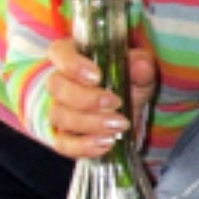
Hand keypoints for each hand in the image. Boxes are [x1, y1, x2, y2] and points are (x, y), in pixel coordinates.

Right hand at [46, 38, 157, 157]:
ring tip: (119, 125)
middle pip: (56, 87)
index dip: (72, 64)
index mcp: (75, 56)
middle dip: (86, 99)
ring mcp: (59, 109)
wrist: (132, 108)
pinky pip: (62, 144)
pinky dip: (83, 146)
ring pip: (59, 116)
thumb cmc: (131, 80)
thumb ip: (141, 66)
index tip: (97, 76)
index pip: (59, 52)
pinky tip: (107, 143)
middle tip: (116, 103)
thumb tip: (140, 65)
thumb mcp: (142, 70)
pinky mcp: (63, 136)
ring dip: (90, 123)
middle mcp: (61, 81)